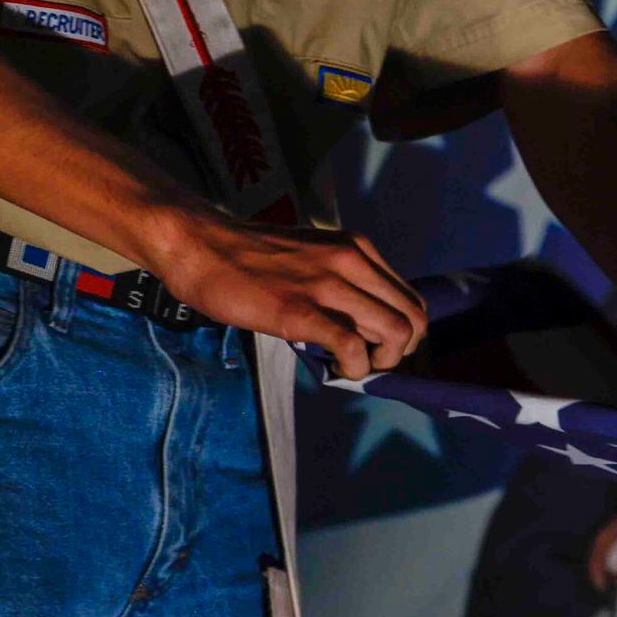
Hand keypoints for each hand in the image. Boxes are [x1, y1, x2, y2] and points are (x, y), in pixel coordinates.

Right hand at [143, 207, 427, 379]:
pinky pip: (350, 345)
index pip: (410, 298)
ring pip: (393, 331)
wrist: (203, 247)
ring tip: (356, 367)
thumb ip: (342, 280)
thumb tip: (361, 322)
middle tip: (374, 364)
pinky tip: (339, 370)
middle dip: (402, 352)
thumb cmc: (251, 257)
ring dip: (382, 362)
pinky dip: (355, 367)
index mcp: (357, 248)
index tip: (381, 348)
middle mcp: (352, 261)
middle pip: (412, 318)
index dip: (405, 332)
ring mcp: (328, 284)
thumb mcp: (313, 256)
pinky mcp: (299, 310)